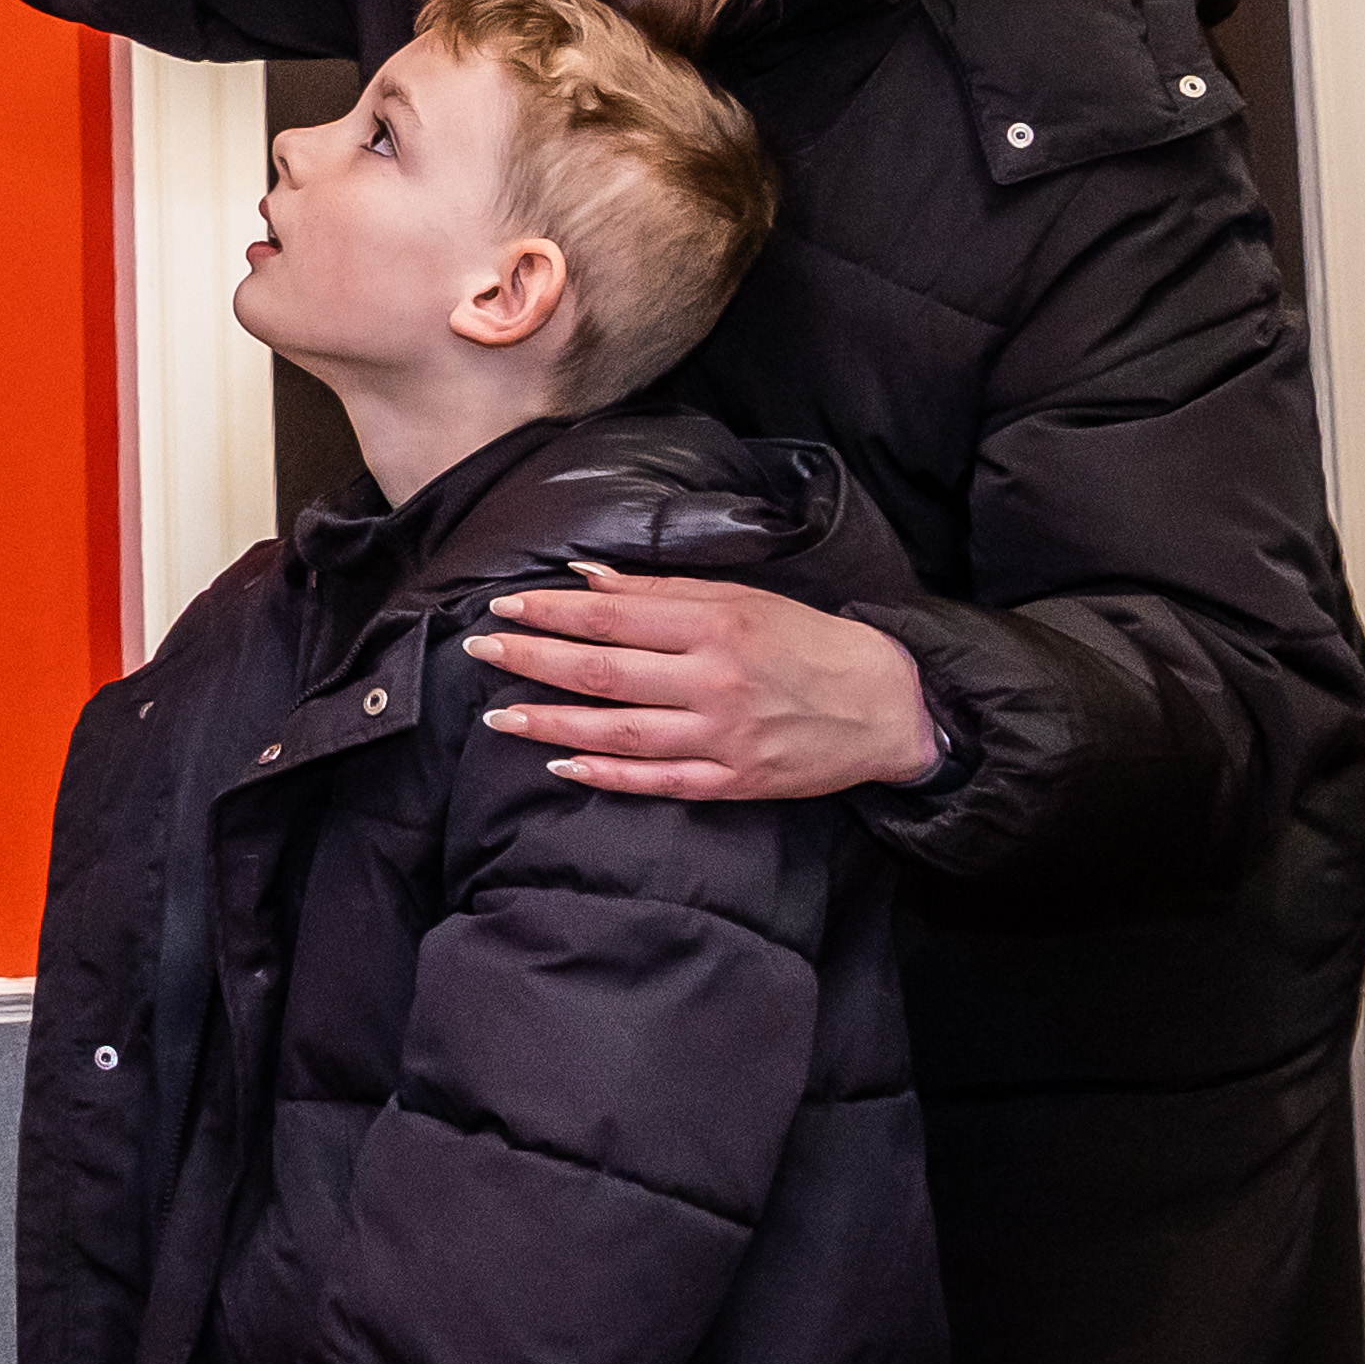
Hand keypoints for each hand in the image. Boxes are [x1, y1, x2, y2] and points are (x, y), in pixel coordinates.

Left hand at [465, 575, 940, 800]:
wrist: (884, 704)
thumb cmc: (806, 641)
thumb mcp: (742, 599)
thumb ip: (663, 593)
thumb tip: (587, 581)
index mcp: (715, 625)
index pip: (612, 616)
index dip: (551, 612)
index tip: (503, 608)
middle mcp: (713, 681)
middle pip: (603, 671)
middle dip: (533, 661)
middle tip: (480, 652)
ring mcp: (720, 737)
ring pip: (617, 731)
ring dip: (551, 724)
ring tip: (499, 717)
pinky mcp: (732, 782)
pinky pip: (655, 781)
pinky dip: (604, 775)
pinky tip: (561, 766)